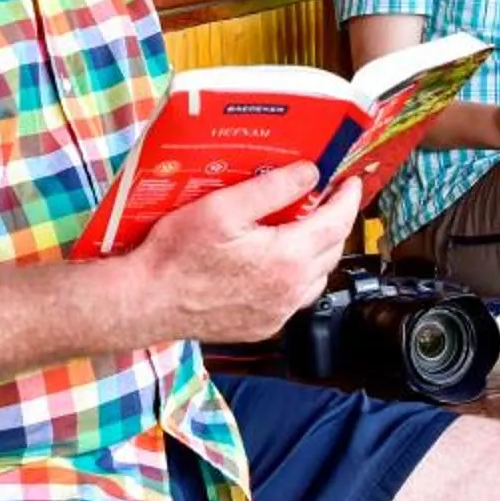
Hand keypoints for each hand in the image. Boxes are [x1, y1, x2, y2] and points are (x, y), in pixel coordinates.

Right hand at [120, 162, 363, 343]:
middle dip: (336, 221)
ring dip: (319, 250)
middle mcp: (290, 290)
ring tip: (308, 226)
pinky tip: (281, 263)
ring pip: (316, 277)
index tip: (351, 181)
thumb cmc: (178, 254)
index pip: (336, 223)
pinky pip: (295, 298)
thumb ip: (272, 189)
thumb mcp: (223, 207)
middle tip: (329, 198)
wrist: (148, 301)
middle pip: (331, 250)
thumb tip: (309, 173)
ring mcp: (277, 313)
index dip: (348, 198)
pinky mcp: (262, 326)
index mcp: (288, 258)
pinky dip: (298, 276)